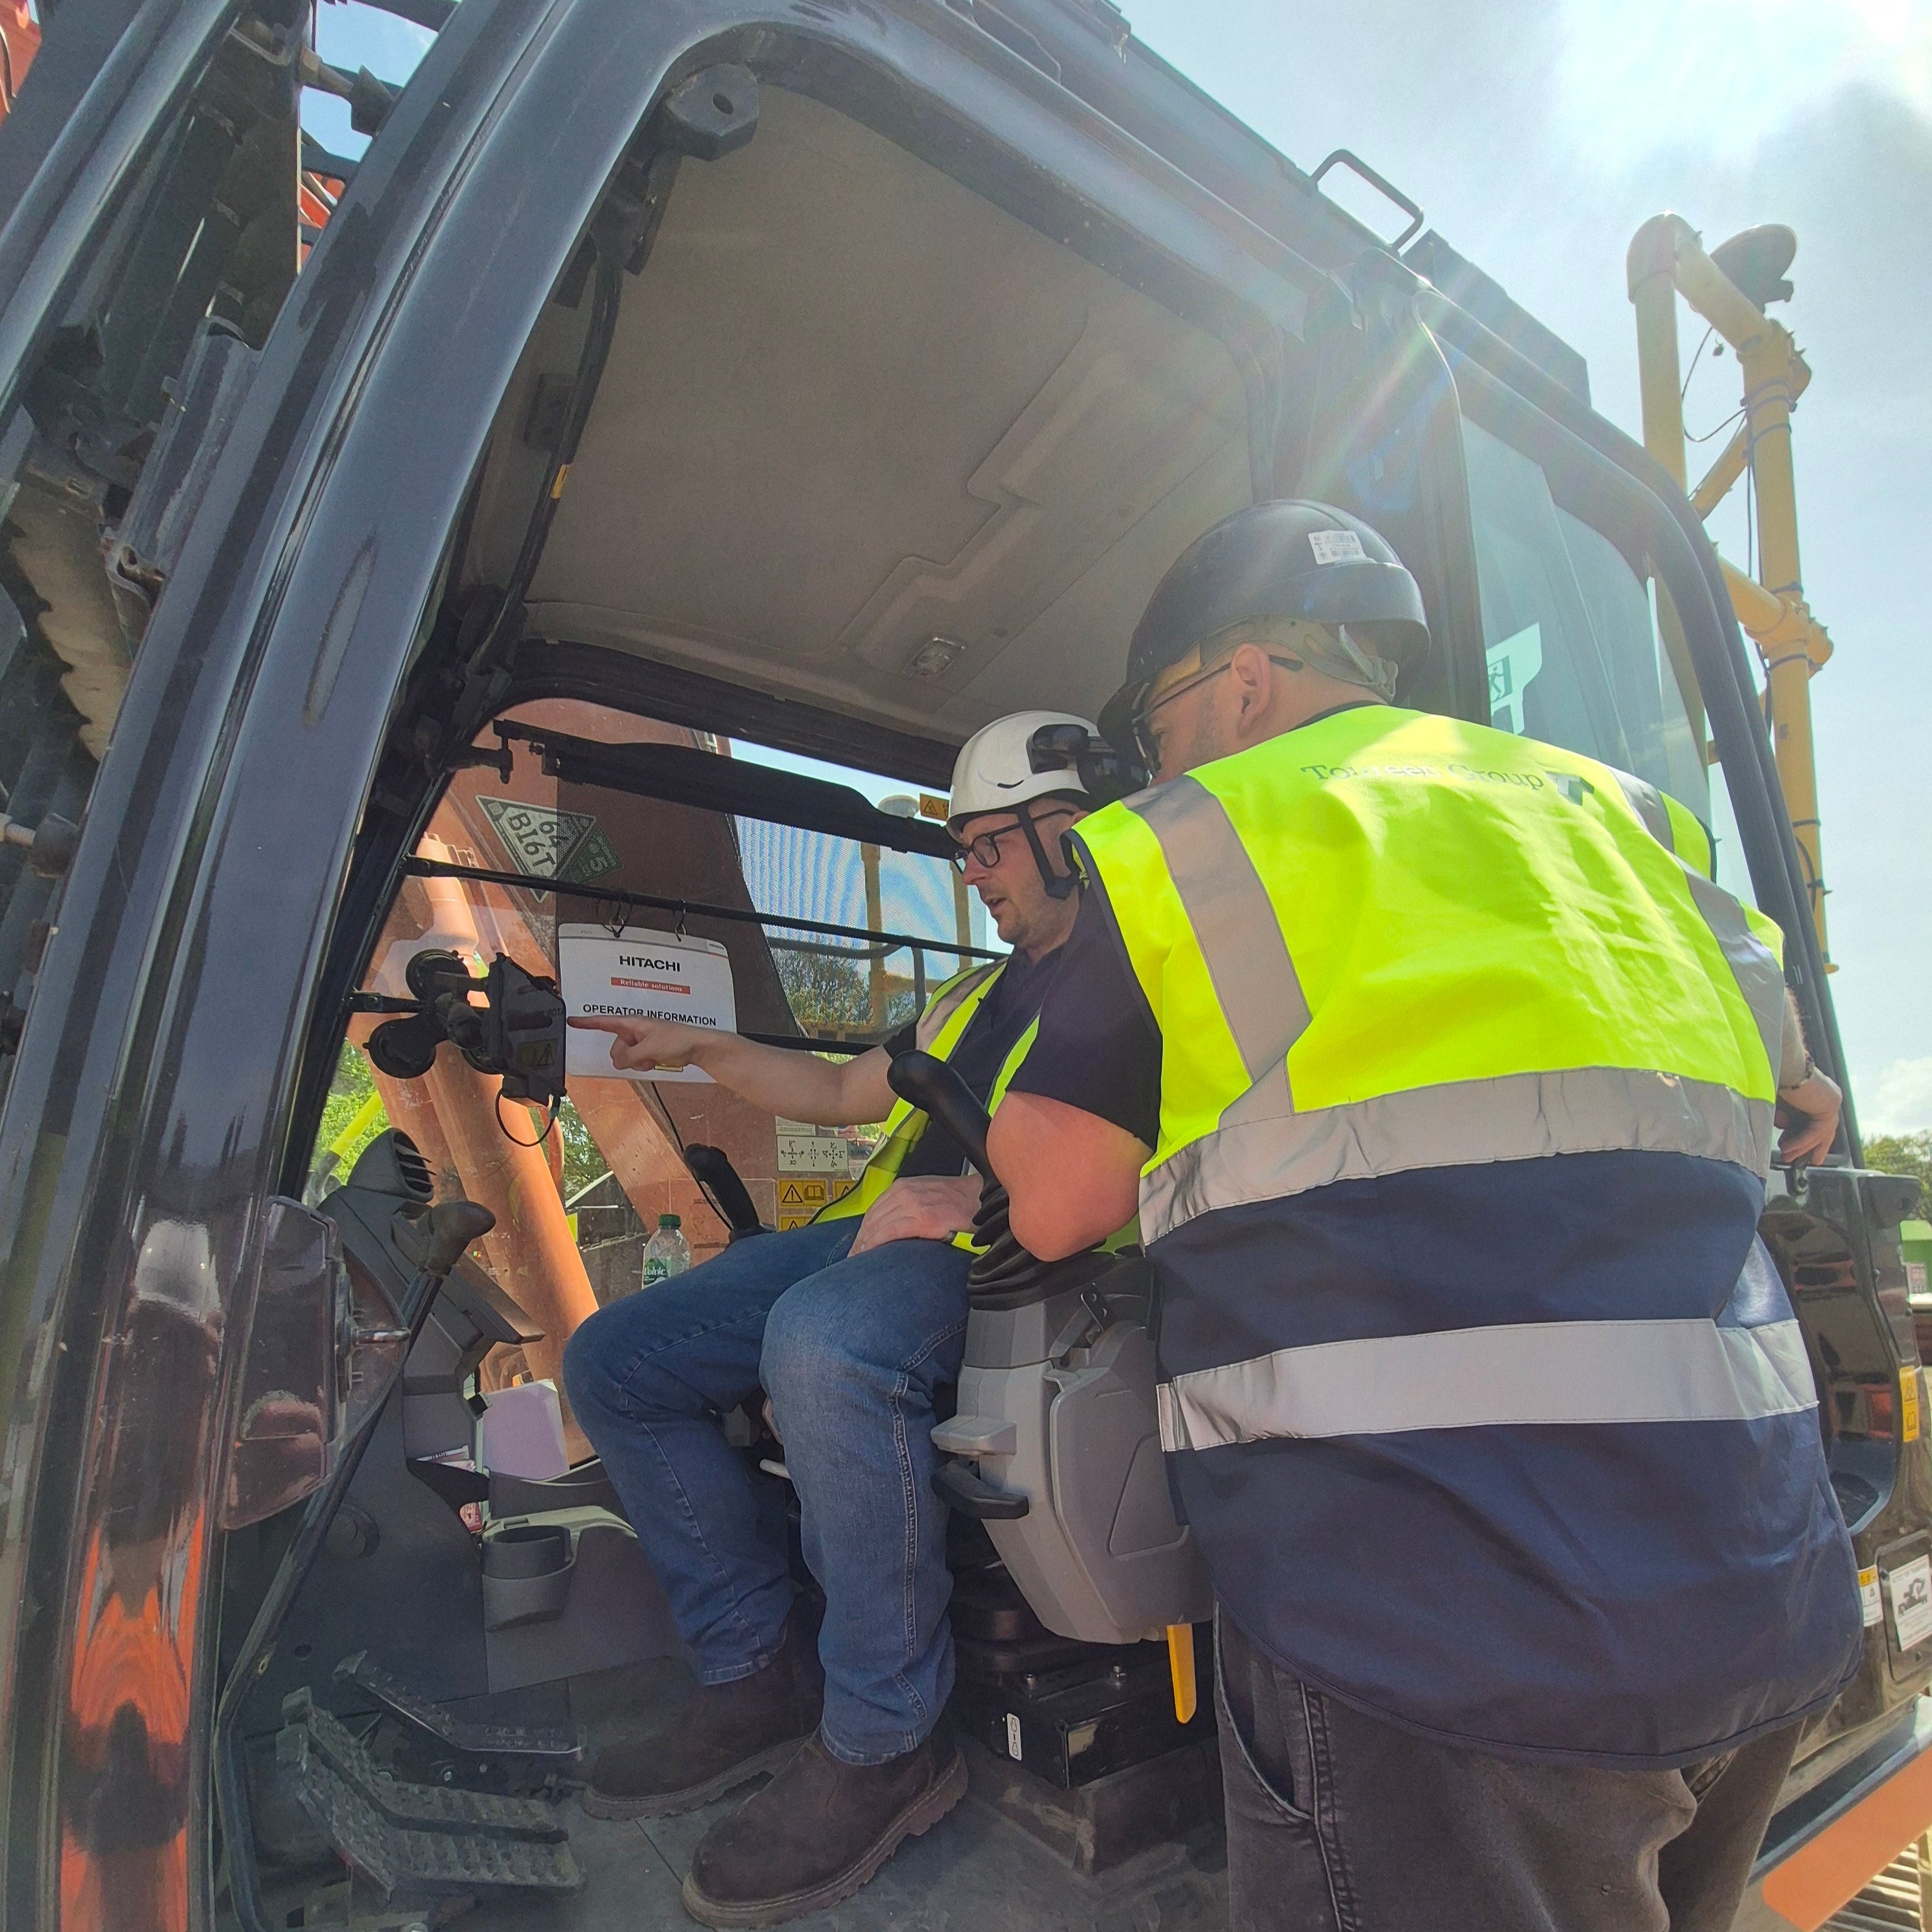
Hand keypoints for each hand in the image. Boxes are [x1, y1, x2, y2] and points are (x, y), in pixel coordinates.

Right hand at [568, 1014, 711, 1072]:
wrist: (697, 1047)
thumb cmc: (677, 1040)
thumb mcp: (649, 1048)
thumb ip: (629, 1056)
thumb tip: (617, 1062)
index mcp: (632, 1023)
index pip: (604, 1022)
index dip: (587, 1022)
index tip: (571, 1020)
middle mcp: (634, 1031)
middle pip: (615, 1048)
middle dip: (625, 1056)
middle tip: (643, 1056)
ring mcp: (640, 1042)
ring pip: (625, 1057)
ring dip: (636, 1062)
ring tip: (653, 1057)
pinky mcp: (647, 1051)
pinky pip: (635, 1062)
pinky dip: (642, 1064)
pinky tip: (655, 1061)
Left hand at [849, 1175, 984, 1255]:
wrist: (985, 1200)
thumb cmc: (961, 1202)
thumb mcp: (929, 1195)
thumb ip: (909, 1205)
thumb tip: (893, 1224)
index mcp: (905, 1187)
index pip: (875, 1209)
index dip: (864, 1229)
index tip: (858, 1245)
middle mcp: (906, 1192)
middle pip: (873, 1218)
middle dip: (861, 1239)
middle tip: (854, 1257)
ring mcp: (914, 1205)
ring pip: (879, 1225)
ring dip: (865, 1243)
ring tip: (860, 1259)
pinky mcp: (924, 1218)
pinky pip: (892, 1231)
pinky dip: (877, 1242)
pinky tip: (869, 1252)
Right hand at [1776, 1066, 1841, 1168]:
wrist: (1781, 1063)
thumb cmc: (1774, 1074)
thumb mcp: (1779, 1100)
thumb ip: (1783, 1113)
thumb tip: (1784, 1124)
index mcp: (1818, 1092)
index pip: (1816, 1119)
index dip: (1806, 1136)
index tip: (1794, 1146)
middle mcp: (1828, 1096)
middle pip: (1824, 1128)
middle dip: (1815, 1147)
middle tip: (1808, 1160)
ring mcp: (1831, 1101)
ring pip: (1819, 1132)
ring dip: (1802, 1146)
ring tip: (1788, 1156)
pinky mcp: (1829, 1106)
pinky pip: (1816, 1130)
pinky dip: (1802, 1141)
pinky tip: (1788, 1147)